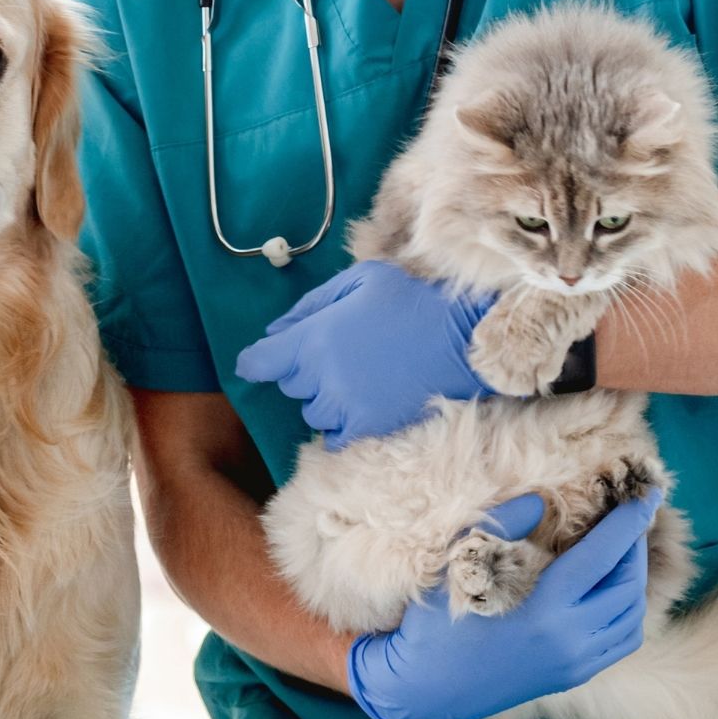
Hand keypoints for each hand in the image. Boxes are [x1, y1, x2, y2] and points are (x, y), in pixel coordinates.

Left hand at [235, 261, 496, 448]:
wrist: (461, 337)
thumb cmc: (409, 300)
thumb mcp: (358, 281)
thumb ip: (311, 305)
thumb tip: (275, 331)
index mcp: (314, 337)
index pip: (259, 362)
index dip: (256, 362)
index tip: (262, 361)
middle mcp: (321, 376)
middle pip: (290, 386)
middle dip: (304, 371)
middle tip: (339, 354)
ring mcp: (344, 406)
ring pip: (312, 412)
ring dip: (325, 398)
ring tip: (357, 378)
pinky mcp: (367, 427)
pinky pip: (334, 437)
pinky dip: (342, 424)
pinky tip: (363, 403)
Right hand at [347, 490, 659, 718]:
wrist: (425, 690)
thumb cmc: (435, 625)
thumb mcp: (460, 566)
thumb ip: (503, 526)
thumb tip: (541, 498)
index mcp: (545, 612)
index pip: (602, 557)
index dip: (627, 522)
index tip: (647, 493)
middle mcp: (571, 642)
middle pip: (626, 585)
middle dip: (635, 545)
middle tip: (633, 513)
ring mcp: (576, 665)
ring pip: (632, 616)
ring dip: (635, 576)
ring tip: (624, 546)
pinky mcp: (573, 677)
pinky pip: (621, 640)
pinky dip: (628, 608)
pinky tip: (613, 587)